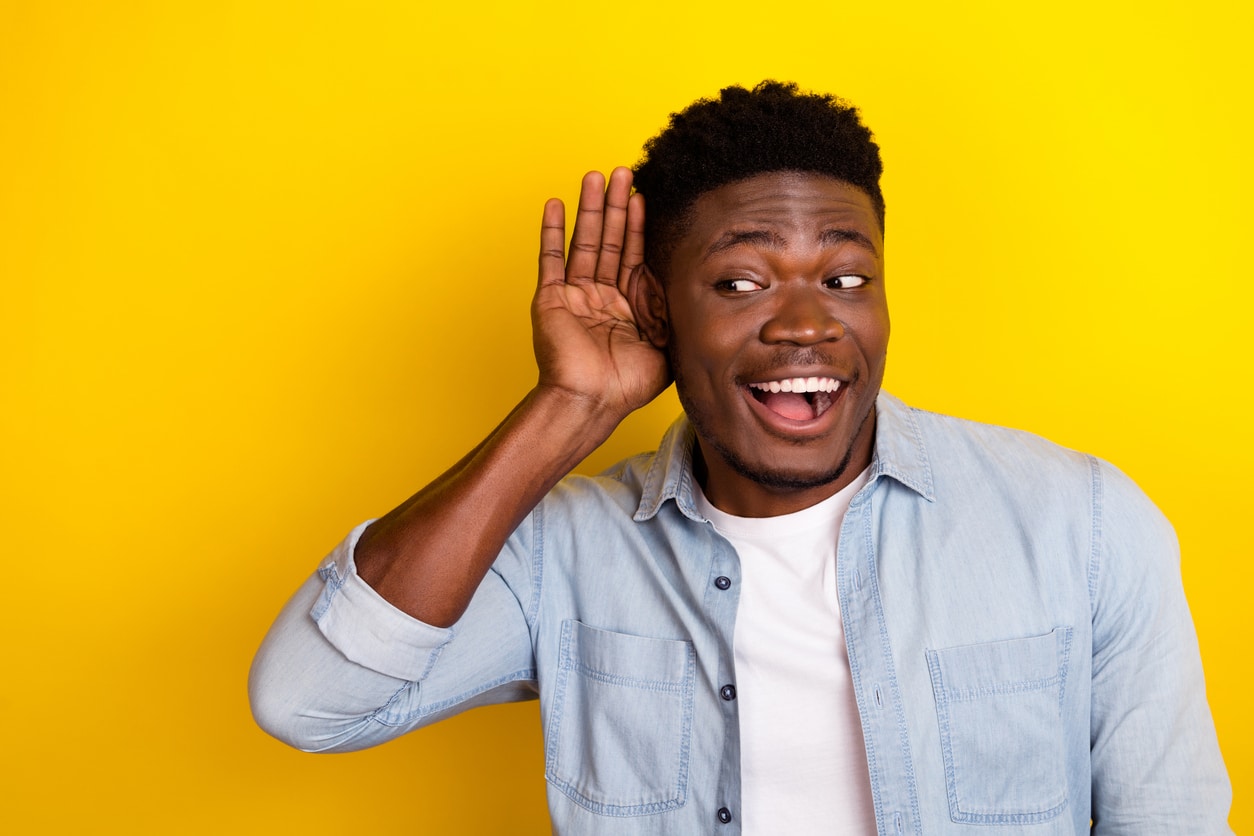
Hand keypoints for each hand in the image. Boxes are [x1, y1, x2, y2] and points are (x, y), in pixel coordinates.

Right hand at [532, 167, 669, 421]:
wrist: (592, 401)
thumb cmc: (626, 384)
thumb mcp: (666, 346)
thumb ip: (673, 314)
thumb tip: (685, 285)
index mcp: (627, 306)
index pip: (633, 255)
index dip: (638, 226)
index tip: (644, 196)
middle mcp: (600, 296)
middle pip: (609, 240)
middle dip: (616, 206)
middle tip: (622, 172)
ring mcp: (575, 296)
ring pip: (584, 242)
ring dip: (590, 209)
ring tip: (595, 176)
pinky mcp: (551, 298)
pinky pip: (551, 258)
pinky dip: (553, 231)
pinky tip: (557, 204)